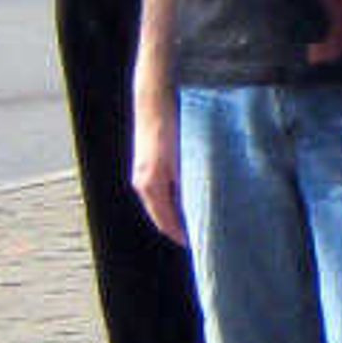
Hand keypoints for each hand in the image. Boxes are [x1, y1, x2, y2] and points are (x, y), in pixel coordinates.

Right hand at [133, 101, 186, 246]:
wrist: (154, 98)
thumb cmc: (172, 125)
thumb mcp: (185, 158)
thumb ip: (189, 184)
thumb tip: (199, 206)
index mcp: (151, 185)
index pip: (166, 223)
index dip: (181, 236)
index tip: (198, 244)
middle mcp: (143, 182)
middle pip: (161, 216)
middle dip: (179, 226)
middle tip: (200, 233)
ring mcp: (142, 172)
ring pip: (159, 202)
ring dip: (175, 211)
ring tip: (196, 216)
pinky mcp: (145, 163)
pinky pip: (158, 189)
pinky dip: (170, 197)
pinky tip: (186, 193)